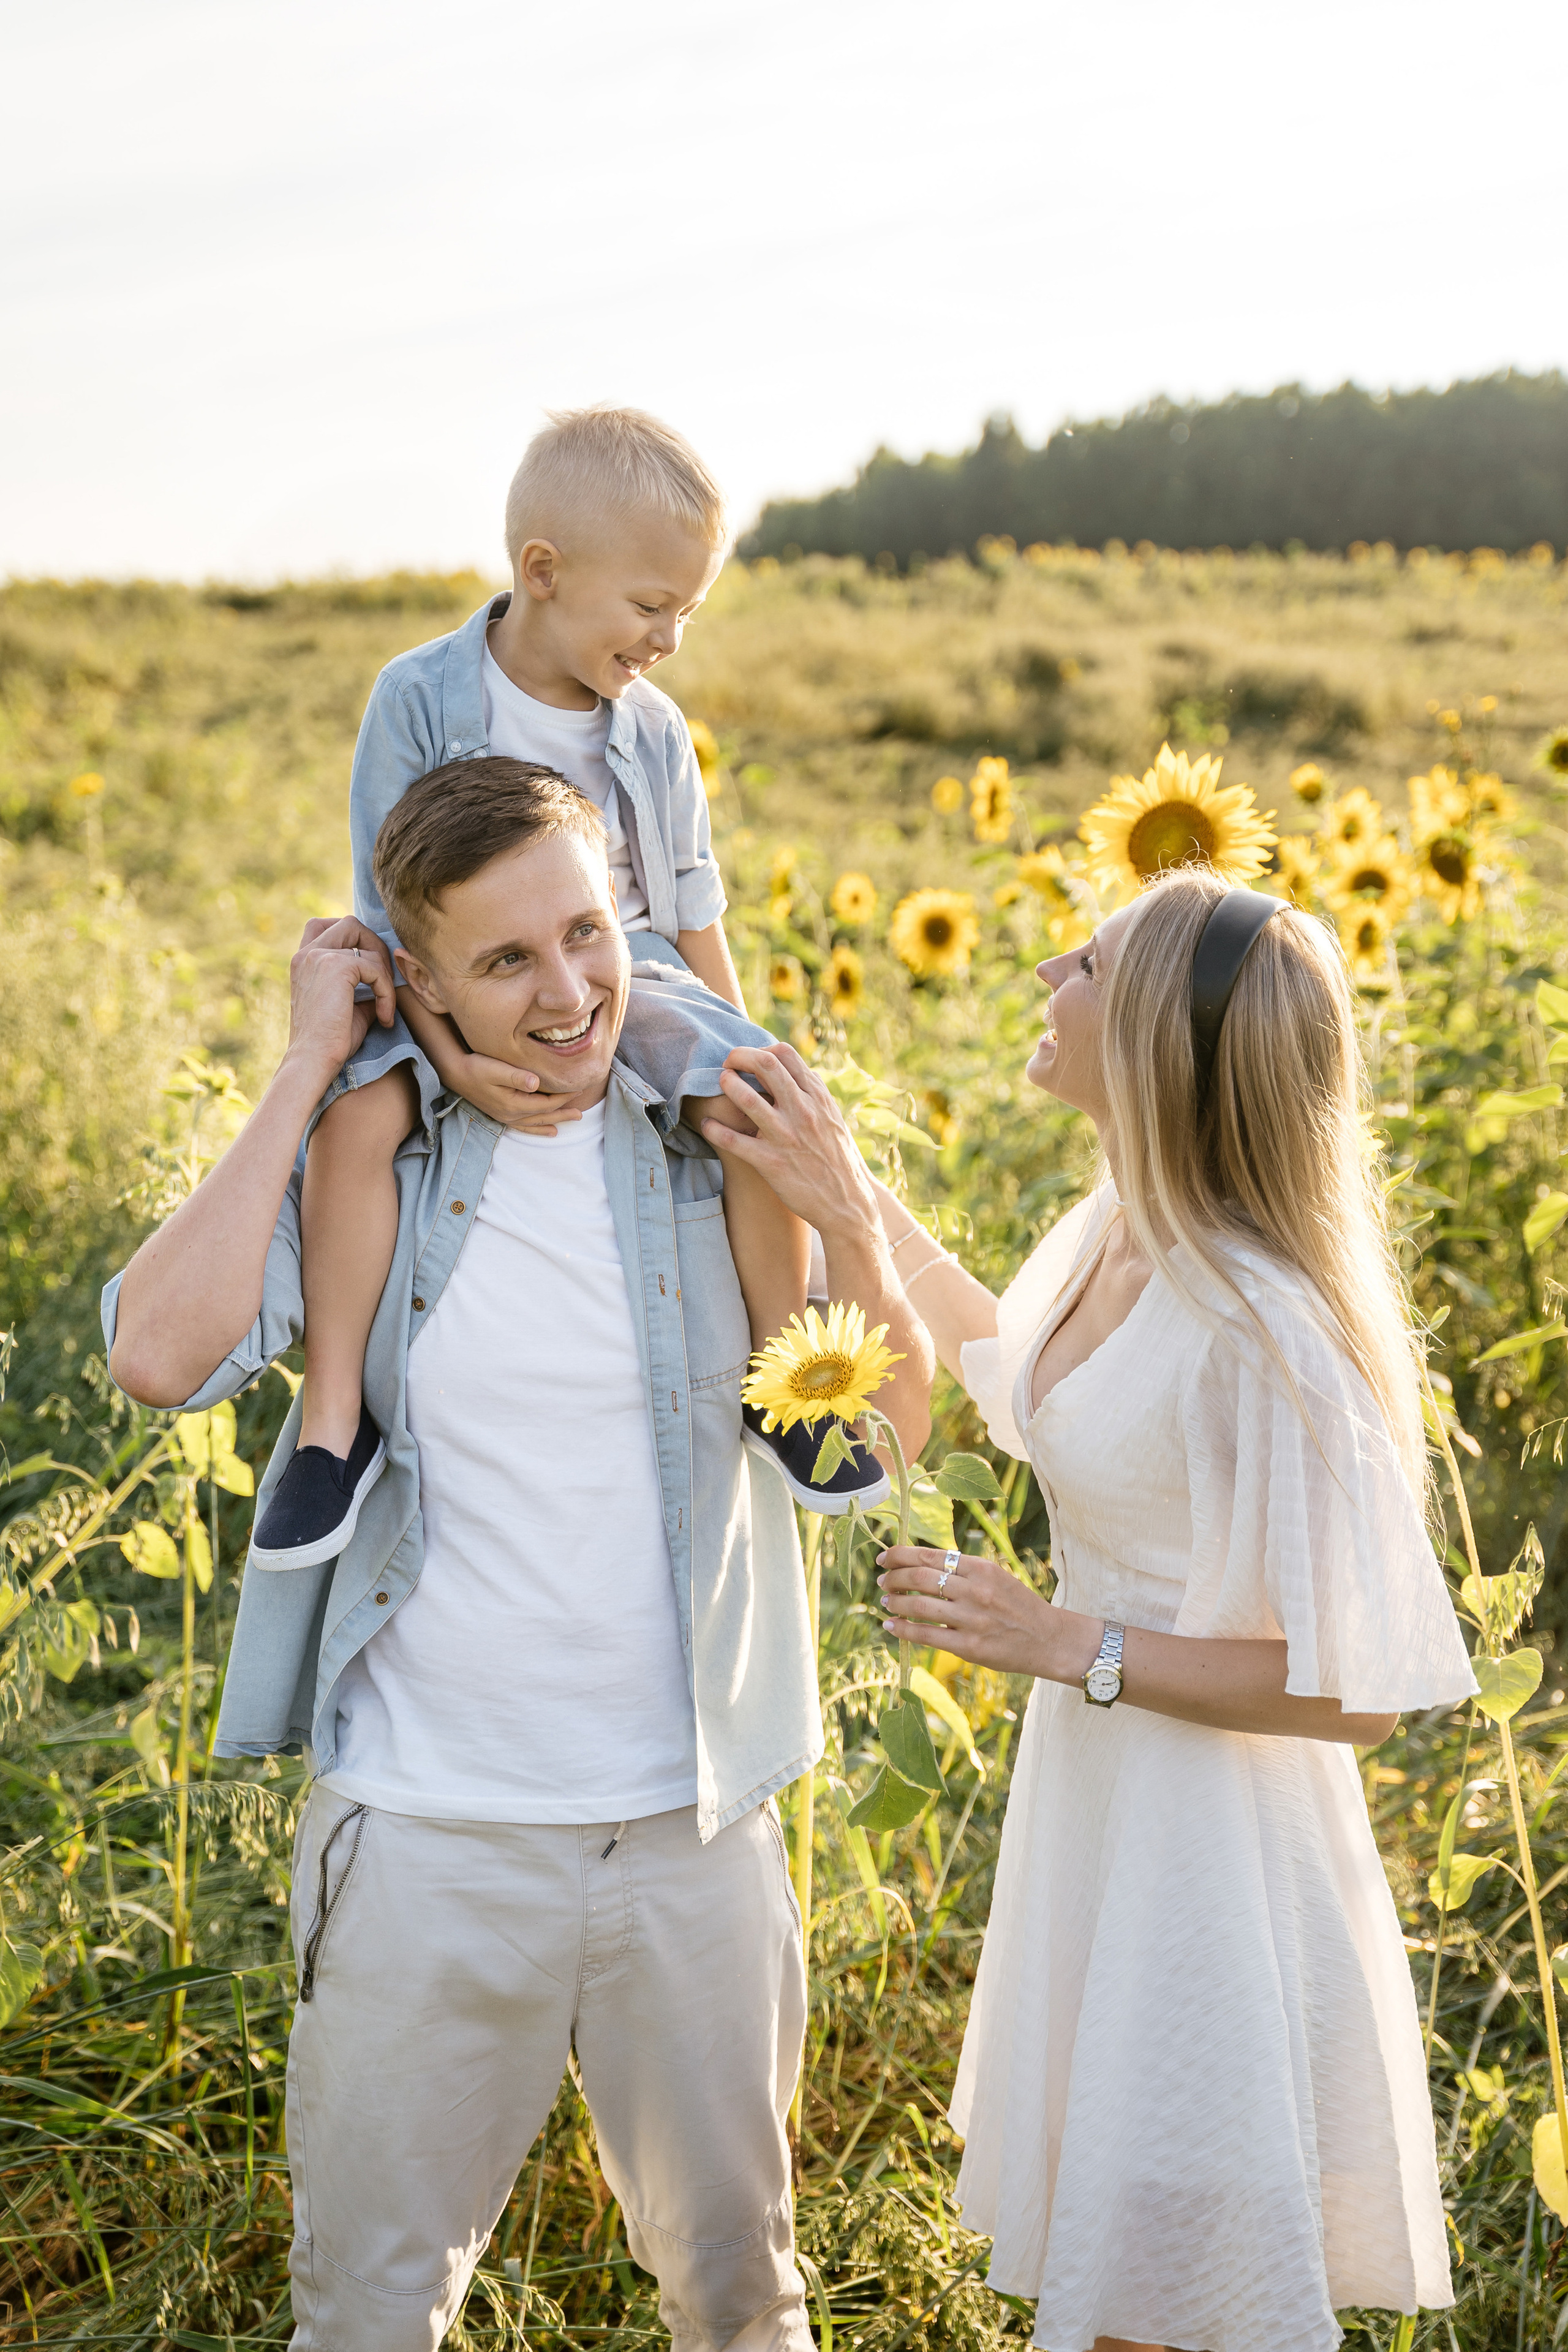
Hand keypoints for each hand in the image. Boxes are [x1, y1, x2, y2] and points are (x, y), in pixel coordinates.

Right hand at [286, 918, 396, 1078]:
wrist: (313, 1061)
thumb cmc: (329, 1041)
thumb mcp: (346, 1004)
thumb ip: (360, 984)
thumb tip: (387, 975)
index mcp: (302, 961)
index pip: (323, 925)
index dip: (351, 935)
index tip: (368, 966)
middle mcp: (306, 954)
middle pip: (349, 923)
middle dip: (375, 946)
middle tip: (385, 980)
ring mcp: (319, 956)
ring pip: (366, 942)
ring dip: (384, 972)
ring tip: (385, 1004)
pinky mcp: (336, 966)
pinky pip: (375, 968)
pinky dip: (387, 992)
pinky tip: (384, 1016)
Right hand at [445, 1050, 580, 1131]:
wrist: (455, 1073)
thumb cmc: (475, 1067)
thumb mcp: (495, 1068)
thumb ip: (516, 1076)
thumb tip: (536, 1082)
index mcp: (513, 1103)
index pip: (546, 1103)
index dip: (563, 1097)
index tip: (577, 1088)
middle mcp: (511, 1114)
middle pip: (544, 1115)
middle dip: (563, 1112)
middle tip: (581, 1112)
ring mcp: (505, 1116)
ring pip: (536, 1123)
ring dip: (555, 1121)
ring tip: (571, 1120)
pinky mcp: (501, 1114)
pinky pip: (525, 1126)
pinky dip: (538, 1129)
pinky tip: (549, 1130)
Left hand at [699, 1044, 878, 1237]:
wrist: (848, 1203)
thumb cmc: (838, 1159)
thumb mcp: (832, 1118)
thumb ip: (811, 1094)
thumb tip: (790, 1072)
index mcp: (817, 1097)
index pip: (785, 1054)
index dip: (759, 1049)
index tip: (749, 1059)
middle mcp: (803, 1111)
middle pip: (764, 1064)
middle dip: (738, 1057)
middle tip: (727, 1064)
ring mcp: (786, 1136)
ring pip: (746, 1098)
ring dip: (727, 1085)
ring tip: (720, 1084)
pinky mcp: (771, 1163)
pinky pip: (733, 1141)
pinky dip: (714, 1129)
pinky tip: (706, 1125)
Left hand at [877, 1545, 1069, 1680]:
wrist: (1049, 1639)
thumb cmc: (1019, 1606)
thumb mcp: (995, 1578)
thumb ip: (963, 1571)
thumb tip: (920, 1565)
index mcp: (981, 1568)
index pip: (930, 1555)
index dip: (901, 1555)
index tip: (885, 1558)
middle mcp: (975, 1591)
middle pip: (920, 1577)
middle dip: (894, 1577)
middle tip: (882, 1581)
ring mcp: (972, 1619)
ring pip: (920, 1606)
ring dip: (896, 1603)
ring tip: (885, 1602)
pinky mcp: (970, 1646)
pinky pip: (927, 1636)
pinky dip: (904, 1630)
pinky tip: (891, 1626)